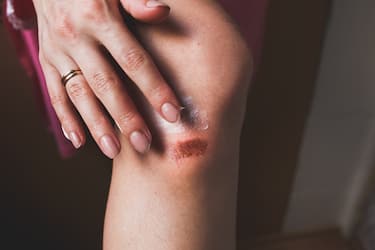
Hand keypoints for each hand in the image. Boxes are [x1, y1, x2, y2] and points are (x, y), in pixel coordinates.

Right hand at [32, 0, 181, 157]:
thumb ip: (137, 1)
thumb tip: (162, 12)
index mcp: (100, 17)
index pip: (133, 60)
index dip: (154, 88)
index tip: (172, 113)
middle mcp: (77, 37)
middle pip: (106, 84)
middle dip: (125, 117)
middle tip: (143, 144)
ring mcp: (58, 51)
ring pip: (79, 94)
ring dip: (96, 125)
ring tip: (113, 150)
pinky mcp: (46, 59)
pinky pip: (54, 92)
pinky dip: (65, 118)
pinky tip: (79, 140)